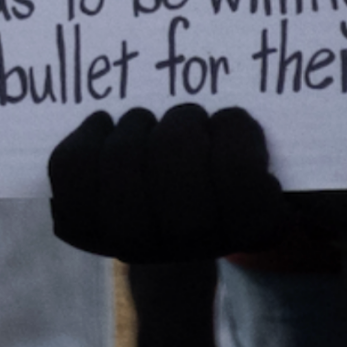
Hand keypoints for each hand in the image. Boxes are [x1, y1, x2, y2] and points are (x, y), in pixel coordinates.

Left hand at [48, 104, 290, 261]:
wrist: (167, 213)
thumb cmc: (219, 159)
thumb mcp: (256, 146)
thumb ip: (272, 128)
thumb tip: (274, 99)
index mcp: (250, 227)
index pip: (248, 195)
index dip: (236, 141)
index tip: (231, 118)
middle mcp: (191, 247)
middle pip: (180, 194)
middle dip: (179, 136)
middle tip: (185, 114)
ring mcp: (133, 242)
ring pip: (123, 183)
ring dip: (132, 136)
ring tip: (141, 119)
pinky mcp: (84, 227)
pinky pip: (72, 180)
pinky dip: (82, 143)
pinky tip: (101, 124)